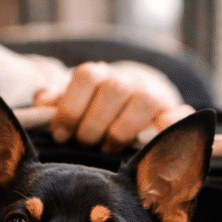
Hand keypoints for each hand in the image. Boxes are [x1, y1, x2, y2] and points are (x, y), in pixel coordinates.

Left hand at [34, 61, 194, 151]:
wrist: (127, 110)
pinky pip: (179, 113)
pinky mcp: (172, 114)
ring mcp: (153, 95)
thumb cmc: (91, 115)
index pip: (87, 76)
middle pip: (114, 89)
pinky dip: (170, 123)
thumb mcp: (69, 107)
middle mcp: (128, 80)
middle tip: (85, 143)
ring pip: (144, 101)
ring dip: (122, 129)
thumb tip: (42, 101)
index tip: (61, 135)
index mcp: (100, 75)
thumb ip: (53, 104)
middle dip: (94, 124)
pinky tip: (155, 135)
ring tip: (108, 146)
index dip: (71, 107)